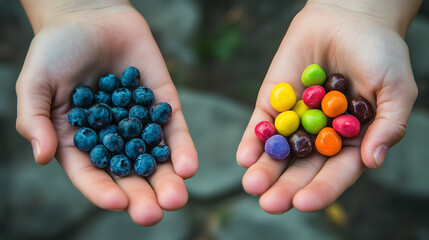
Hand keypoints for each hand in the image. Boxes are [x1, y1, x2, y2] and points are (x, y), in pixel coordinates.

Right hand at [16, 2, 196, 225]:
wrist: (90, 15)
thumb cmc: (56, 50)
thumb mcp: (36, 83)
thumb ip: (36, 119)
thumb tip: (43, 157)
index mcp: (80, 143)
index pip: (92, 175)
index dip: (103, 191)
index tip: (119, 202)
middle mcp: (113, 140)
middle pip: (129, 174)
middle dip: (142, 195)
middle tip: (154, 213)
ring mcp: (140, 123)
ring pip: (155, 158)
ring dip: (168, 180)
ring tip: (177, 197)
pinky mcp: (162, 105)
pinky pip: (173, 130)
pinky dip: (181, 148)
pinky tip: (188, 165)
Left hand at [236, 1, 417, 212]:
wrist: (348, 16)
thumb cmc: (379, 52)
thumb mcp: (396, 88)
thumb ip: (388, 125)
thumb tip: (372, 162)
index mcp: (351, 141)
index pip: (336, 172)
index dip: (322, 189)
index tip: (304, 202)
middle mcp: (320, 136)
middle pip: (302, 168)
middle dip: (286, 186)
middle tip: (270, 203)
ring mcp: (295, 120)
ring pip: (278, 151)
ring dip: (265, 170)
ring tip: (253, 185)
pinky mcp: (274, 101)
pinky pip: (261, 125)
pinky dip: (252, 140)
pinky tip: (245, 157)